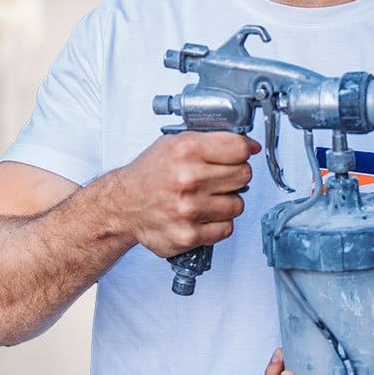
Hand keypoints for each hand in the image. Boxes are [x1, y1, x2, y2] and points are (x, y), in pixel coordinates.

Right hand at [115, 132, 259, 257]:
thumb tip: (250, 147)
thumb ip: (213, 140)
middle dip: (233, 176)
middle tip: (216, 177)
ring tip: (206, 197)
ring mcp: (189, 209)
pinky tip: (202, 215)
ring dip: (226, 201)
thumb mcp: (175, 142)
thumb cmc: (150, 174)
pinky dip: (218, 223)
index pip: (239, 149)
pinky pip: (226, 228)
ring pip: (238, 204)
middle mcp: (188, 179)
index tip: (235, 156)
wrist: (123, 205)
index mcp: (186, 150)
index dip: (240, 152)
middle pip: (243, 175)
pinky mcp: (189, 235)